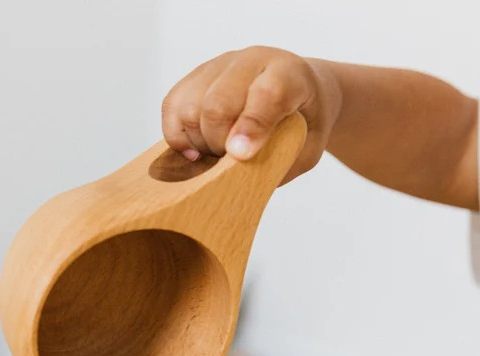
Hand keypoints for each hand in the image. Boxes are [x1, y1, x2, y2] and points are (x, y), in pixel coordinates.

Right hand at [160, 46, 341, 183]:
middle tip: (231, 162)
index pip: (268, 93)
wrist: (300, 95)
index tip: (240, 155)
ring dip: (199, 142)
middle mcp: (252, 62)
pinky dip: (178, 136)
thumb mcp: (307, 148)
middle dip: (219, 144)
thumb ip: (279, 159)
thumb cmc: (305, 124)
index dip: (252, 126)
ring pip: (189, 106)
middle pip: (218, 103)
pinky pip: (171, 106)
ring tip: (218, 154)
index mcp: (289, 74)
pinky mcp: (195, 77)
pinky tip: (196, 150)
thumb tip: (236, 169)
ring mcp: (220, 66)